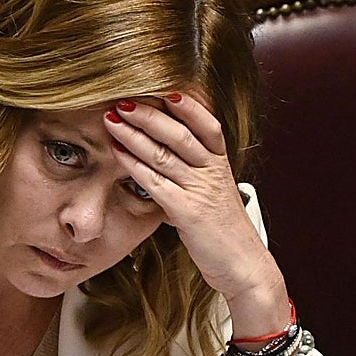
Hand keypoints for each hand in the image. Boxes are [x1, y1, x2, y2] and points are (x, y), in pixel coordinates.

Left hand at [105, 94, 288, 338]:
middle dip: (149, 114)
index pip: (208, 125)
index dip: (189, 107)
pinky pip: (156, 182)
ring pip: (164, 154)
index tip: (166, 89)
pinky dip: (134, 164)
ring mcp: (201, 191)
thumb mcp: (213, 197)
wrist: (243, 266)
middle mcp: (212, 173)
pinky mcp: (187, 212)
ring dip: (134, 134)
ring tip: (112, 119)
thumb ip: (194, 177)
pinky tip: (118, 152)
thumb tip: (166, 162)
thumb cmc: (223, 233)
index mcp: (221, 165)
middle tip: (122, 99)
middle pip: (179, 133)